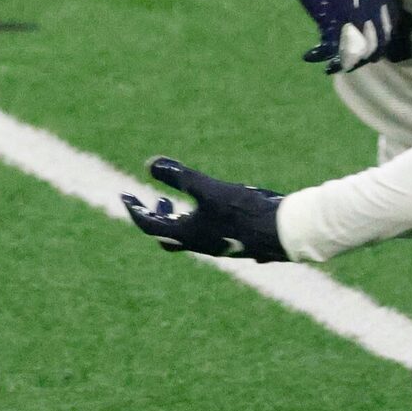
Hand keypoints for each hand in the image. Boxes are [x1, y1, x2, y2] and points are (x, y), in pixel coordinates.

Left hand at [124, 157, 290, 262]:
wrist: (286, 232)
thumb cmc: (245, 211)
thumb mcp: (208, 188)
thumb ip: (179, 176)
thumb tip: (149, 163)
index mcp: (187, 235)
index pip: (148, 225)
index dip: (133, 209)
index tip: (125, 196)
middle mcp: (200, 245)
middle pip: (166, 236)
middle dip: (157, 216)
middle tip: (158, 199)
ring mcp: (219, 247)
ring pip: (189, 237)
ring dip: (180, 219)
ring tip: (183, 201)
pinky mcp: (236, 243)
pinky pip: (209, 236)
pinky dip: (201, 221)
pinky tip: (215, 207)